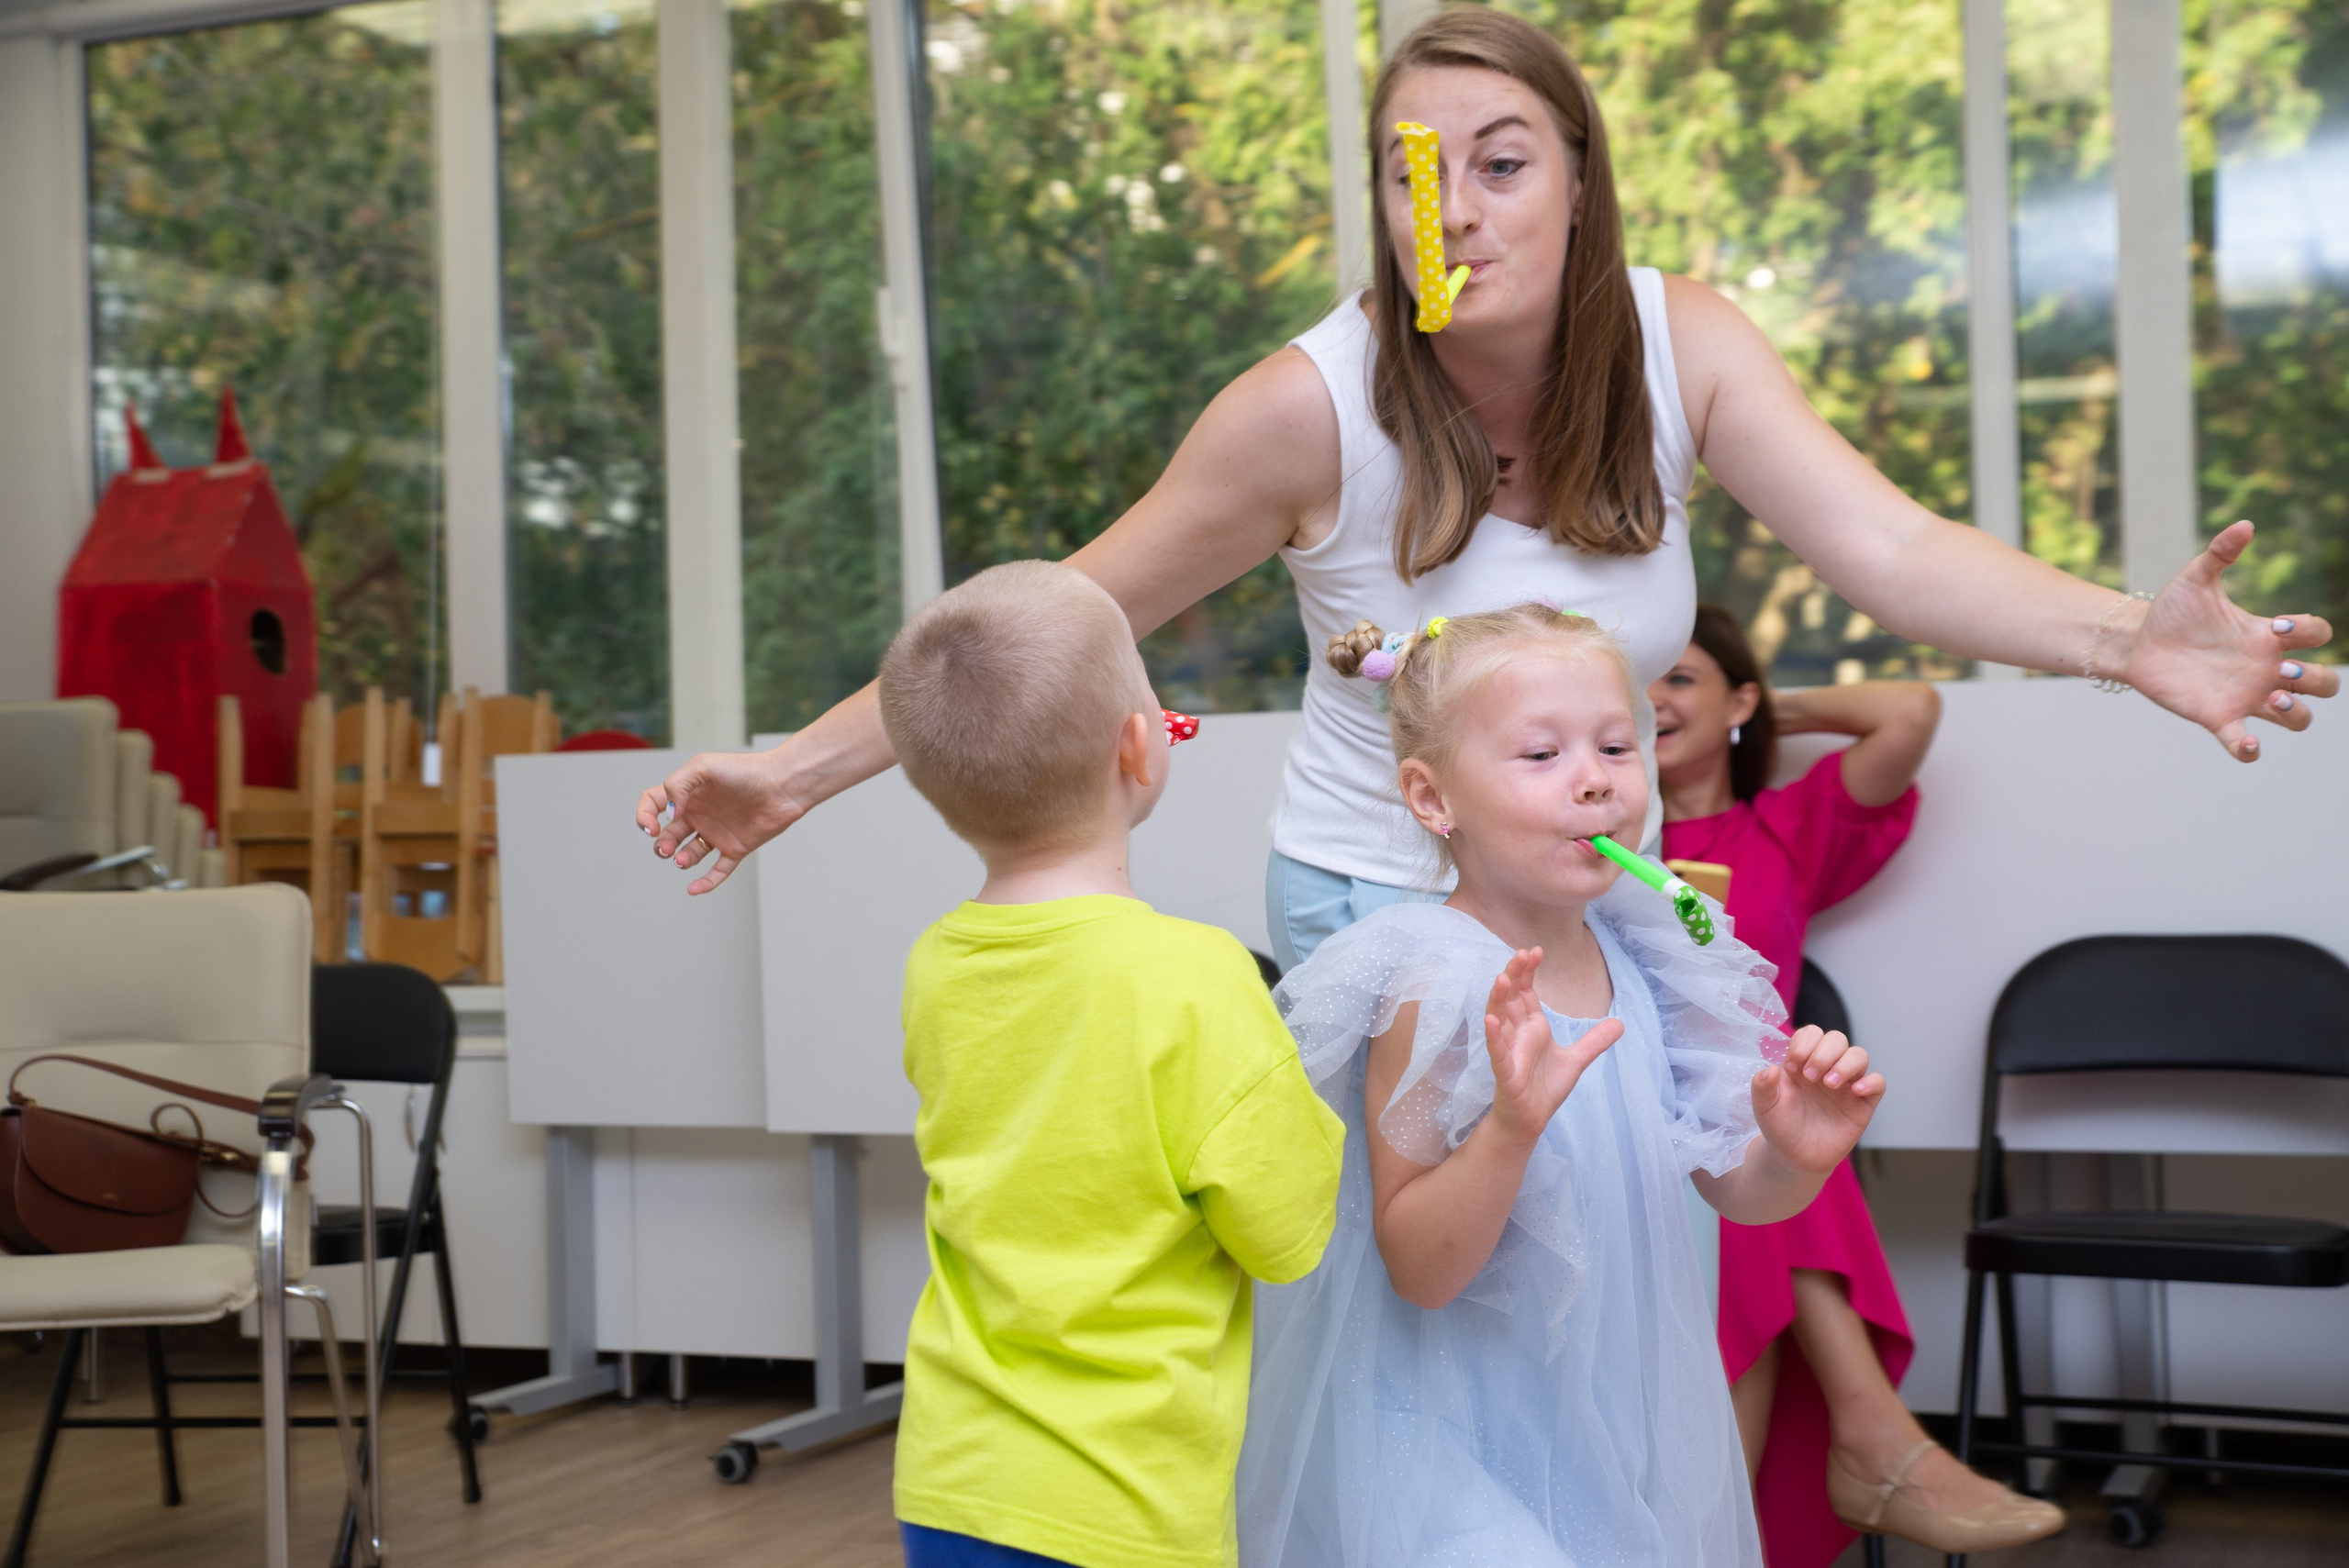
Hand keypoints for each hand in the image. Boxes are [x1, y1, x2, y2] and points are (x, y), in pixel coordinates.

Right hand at [635, 749, 797, 894]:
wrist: (782, 785)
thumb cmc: (746, 770)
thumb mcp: (703, 766)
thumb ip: (677, 785)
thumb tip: (669, 814)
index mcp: (688, 793)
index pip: (653, 804)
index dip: (644, 816)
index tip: (651, 826)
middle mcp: (700, 814)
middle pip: (668, 834)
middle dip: (662, 845)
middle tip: (667, 848)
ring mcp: (717, 832)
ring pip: (689, 854)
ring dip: (680, 860)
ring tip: (682, 859)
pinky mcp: (735, 848)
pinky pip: (717, 871)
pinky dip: (705, 883)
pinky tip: (693, 890)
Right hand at [1482, 948, 1622, 1145]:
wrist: (1531, 1119)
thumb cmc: (1545, 1087)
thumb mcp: (1576, 1060)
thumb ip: (1594, 1041)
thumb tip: (1621, 1023)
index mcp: (1531, 1027)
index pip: (1525, 992)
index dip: (1528, 972)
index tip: (1535, 951)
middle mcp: (1517, 1034)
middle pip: (1510, 998)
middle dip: (1514, 975)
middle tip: (1521, 954)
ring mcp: (1508, 1051)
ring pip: (1498, 1019)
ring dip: (1498, 998)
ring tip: (1502, 978)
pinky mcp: (1504, 1072)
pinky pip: (1496, 1051)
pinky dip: (1493, 1036)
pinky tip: (1491, 1020)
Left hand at [1751, 1025, 1882, 1176]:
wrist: (1795, 1158)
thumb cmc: (1780, 1127)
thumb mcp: (1764, 1107)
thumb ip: (1762, 1086)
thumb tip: (1770, 1069)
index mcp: (1802, 1062)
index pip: (1811, 1034)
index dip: (1805, 1043)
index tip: (1792, 1065)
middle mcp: (1826, 1068)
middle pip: (1837, 1039)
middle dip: (1824, 1052)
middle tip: (1811, 1077)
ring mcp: (1846, 1084)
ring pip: (1859, 1055)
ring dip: (1846, 1064)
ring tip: (1830, 1084)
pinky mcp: (1862, 1103)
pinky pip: (1878, 1082)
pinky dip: (1871, 1082)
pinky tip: (1855, 1092)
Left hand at [2125, 520, 2338, 761]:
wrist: (2137, 642)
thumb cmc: (2173, 612)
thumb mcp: (2195, 580)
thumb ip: (2219, 553)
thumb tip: (2244, 525)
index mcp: (2267, 637)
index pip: (2318, 635)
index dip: (2311, 632)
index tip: (2276, 627)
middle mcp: (2266, 669)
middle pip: (2324, 683)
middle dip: (2316, 678)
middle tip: (2279, 669)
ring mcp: (2246, 696)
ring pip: (2298, 717)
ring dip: (2296, 713)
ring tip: (2269, 698)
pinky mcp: (2218, 718)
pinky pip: (2244, 743)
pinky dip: (2249, 749)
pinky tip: (2246, 743)